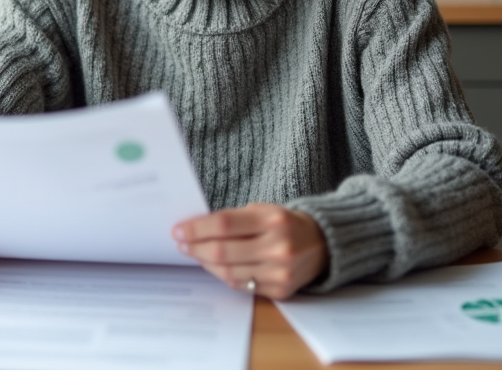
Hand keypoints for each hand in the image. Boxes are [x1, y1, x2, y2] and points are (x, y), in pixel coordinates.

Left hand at [173, 203, 327, 299]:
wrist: (323, 244)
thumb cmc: (285, 223)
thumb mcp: (263, 210)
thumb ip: (233, 219)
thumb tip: (195, 230)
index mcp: (273, 219)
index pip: (224, 224)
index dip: (196, 229)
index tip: (178, 230)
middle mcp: (278, 247)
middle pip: (222, 252)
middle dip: (195, 248)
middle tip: (181, 244)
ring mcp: (280, 272)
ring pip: (229, 273)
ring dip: (206, 264)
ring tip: (195, 254)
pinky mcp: (281, 291)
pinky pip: (242, 286)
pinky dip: (224, 276)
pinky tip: (216, 267)